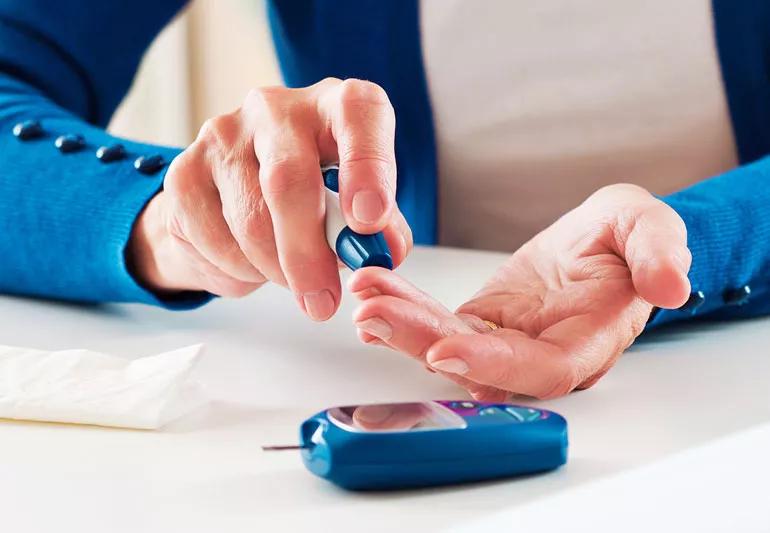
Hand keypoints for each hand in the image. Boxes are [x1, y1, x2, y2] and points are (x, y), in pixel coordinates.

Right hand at [128, 78, 411, 319]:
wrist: (239, 195)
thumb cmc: (316, 196)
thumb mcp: (359, 205)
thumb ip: (382, 227)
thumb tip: (384, 252)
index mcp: (336, 105)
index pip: (358, 113)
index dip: (368, 167)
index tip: (368, 222)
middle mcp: (278, 109)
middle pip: (288, 180)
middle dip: (308, 253)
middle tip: (322, 301)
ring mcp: (224, 135)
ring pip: (250, 222)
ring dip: (275, 270)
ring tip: (291, 276)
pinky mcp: (184, 171)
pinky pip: (214, 240)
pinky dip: (240, 271)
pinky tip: (253, 263)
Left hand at [350, 184, 690, 399]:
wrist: (601, 242)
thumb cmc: (626, 239)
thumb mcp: (649, 227)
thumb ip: (658, 252)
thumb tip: (670, 284)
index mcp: (586, 342)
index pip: (541, 369)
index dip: (495, 366)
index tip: (446, 351)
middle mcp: (538, 355)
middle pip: (479, 364)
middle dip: (423, 342)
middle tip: (375, 316)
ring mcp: (504, 343)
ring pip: (448, 344)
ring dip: (402, 325)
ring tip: (364, 298)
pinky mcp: (479, 325)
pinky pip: (437, 320)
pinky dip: (404, 305)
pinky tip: (372, 288)